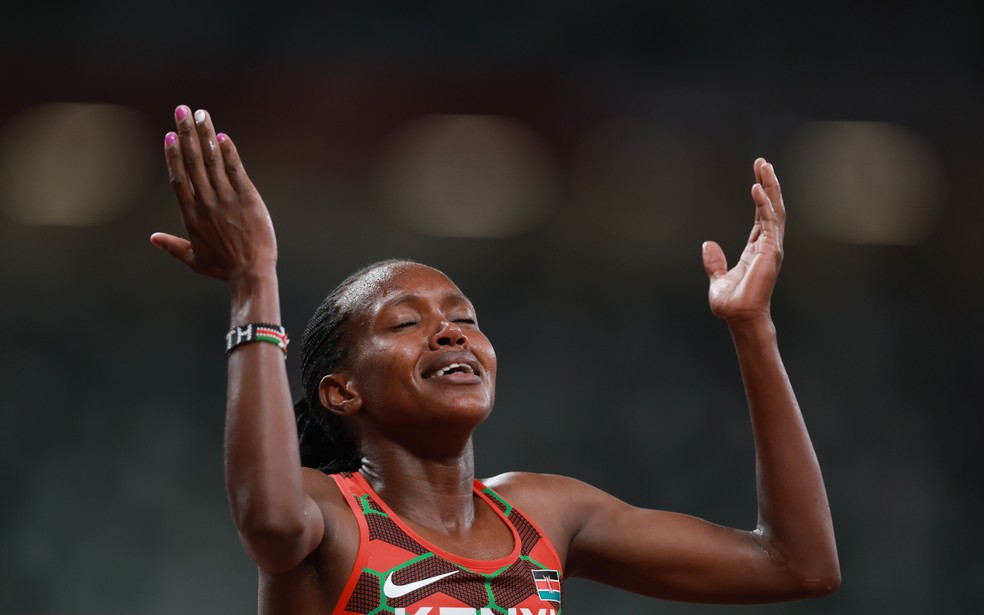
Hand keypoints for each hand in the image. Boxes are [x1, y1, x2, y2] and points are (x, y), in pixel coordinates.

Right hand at [151, 106, 276, 283]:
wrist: (251, 273)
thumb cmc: (224, 269)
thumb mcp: (194, 260)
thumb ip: (173, 247)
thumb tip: (153, 238)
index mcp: (191, 215)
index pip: (178, 178)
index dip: (173, 155)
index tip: (168, 136)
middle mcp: (206, 202)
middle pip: (193, 162)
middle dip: (186, 133)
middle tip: (181, 110)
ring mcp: (227, 199)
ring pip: (212, 160)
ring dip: (205, 135)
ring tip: (200, 114)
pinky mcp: (248, 198)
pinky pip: (235, 170)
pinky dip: (228, 152)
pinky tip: (222, 136)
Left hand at [701, 158, 784, 323]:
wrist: (739, 318)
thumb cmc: (731, 304)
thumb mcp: (718, 278)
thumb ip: (715, 262)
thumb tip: (708, 245)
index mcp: (755, 249)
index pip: (760, 216)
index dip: (760, 196)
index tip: (757, 176)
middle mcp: (767, 245)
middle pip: (770, 207)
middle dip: (768, 184)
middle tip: (763, 163)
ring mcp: (771, 247)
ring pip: (774, 210)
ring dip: (770, 187)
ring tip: (764, 166)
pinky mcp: (770, 251)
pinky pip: (768, 221)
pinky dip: (764, 204)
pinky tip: (757, 188)